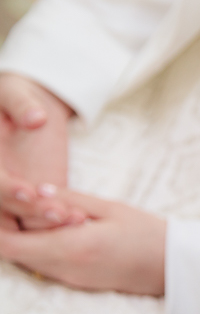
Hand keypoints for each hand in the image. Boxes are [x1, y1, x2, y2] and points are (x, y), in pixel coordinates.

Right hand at [0, 72, 80, 230]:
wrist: (33, 109)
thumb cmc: (16, 96)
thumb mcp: (15, 92)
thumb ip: (22, 105)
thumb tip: (36, 119)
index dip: (4, 188)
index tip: (28, 192)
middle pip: (2, 205)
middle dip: (29, 211)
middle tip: (59, 213)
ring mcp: (9, 192)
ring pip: (19, 216)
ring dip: (44, 222)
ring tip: (74, 219)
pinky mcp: (30, 197)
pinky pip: (38, 214)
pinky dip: (55, 219)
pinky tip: (78, 219)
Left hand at [0, 190, 165, 294]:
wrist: (174, 268)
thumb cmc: (147, 234)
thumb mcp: (110, 208)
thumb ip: (69, 199)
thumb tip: (35, 189)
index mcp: (71, 247)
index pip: (8, 243)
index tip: (6, 202)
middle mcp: (63, 268)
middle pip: (12, 249)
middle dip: (12, 224)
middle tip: (28, 199)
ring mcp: (68, 279)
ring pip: (26, 257)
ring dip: (28, 235)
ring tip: (51, 212)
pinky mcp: (75, 282)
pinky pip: (44, 263)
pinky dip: (42, 244)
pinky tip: (62, 227)